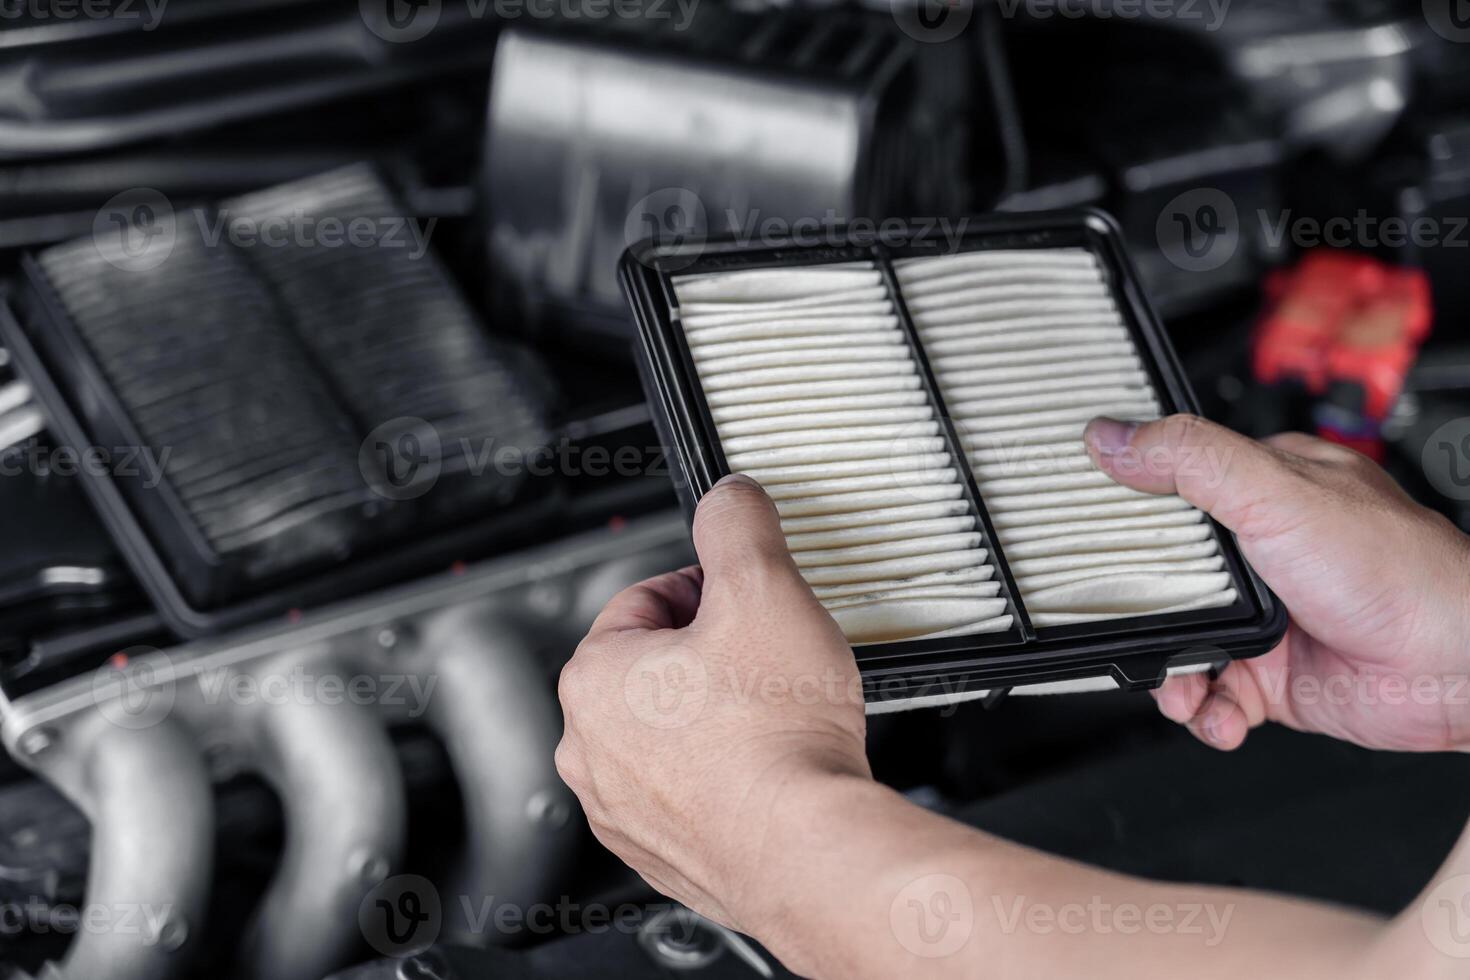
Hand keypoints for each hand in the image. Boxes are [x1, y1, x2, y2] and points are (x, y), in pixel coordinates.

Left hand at [554, 474, 868, 934]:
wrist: (809, 849)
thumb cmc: (775, 738)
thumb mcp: (764, 590)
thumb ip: (738, 526)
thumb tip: (729, 498)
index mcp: (592, 678)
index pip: (646, 599)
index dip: (709, 590)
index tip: (749, 603)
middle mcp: (590, 750)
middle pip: (655, 669)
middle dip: (712, 657)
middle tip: (770, 662)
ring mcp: (622, 810)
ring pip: (671, 735)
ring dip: (716, 718)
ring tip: (773, 719)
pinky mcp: (663, 855)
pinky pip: (691, 793)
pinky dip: (725, 777)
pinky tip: (770, 771)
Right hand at [1085, 414, 1469, 752]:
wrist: (1458, 667)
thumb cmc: (1399, 571)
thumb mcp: (1278, 493)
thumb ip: (1191, 461)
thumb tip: (1114, 436)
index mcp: (1259, 490)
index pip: (1166, 489)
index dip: (1122, 512)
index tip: (1083, 534)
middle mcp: (1258, 554)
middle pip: (1158, 579)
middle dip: (1136, 614)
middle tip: (1132, 625)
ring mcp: (1264, 617)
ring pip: (1178, 644)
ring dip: (1169, 675)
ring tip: (1181, 685)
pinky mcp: (1271, 675)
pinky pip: (1212, 696)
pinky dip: (1206, 713)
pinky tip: (1217, 711)